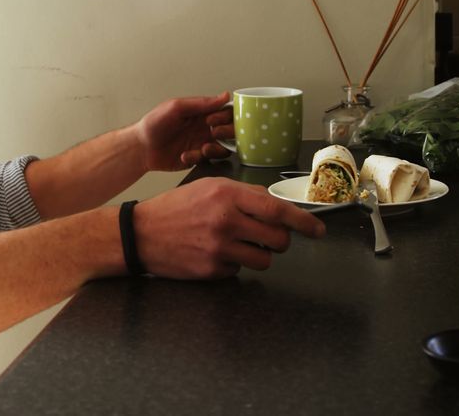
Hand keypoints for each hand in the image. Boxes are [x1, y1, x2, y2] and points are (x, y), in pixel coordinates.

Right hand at [132, 177, 325, 278]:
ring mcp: (218, 248)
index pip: (277, 209)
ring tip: (238, 245)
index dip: (303, 222)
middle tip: (269, 237)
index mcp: (227, 195)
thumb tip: (274, 206)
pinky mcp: (211, 270)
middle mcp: (225, 221)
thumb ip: (243, 194)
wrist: (140, 233)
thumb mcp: (208, 187)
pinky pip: (238, 271)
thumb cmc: (176, 207)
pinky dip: (233, 264)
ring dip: (258, 254)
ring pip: (264, 260)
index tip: (318, 230)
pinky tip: (214, 253)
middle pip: (278, 239)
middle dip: (280, 241)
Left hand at [134, 92, 233, 171]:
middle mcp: (205, 128)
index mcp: (202, 113)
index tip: (213, 120)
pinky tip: (184, 155)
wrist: (141, 148)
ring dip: (215, 149)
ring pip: (224, 148)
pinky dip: (198, 158)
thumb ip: (201, 103)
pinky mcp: (196, 159)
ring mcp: (202, 143)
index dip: (226, 116)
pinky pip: (208, 160)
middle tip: (213, 133)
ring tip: (202, 148)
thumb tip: (225, 96)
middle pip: (231, 130)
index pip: (227, 112)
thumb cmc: (154, 123)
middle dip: (227, 133)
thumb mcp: (177, 108)